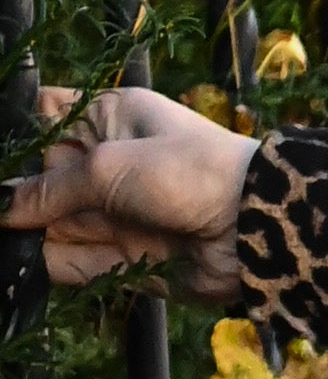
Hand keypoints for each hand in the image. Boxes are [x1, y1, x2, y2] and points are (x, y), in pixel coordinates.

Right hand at [3, 81, 254, 298]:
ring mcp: (113, 211)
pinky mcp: (122, 257)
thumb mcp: (108, 167)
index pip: (44, 114)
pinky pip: (71, 261)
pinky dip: (50, 264)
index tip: (0, 156)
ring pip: (49, 222)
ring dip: (28, 233)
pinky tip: (23, 260)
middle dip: (17, 195)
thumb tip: (2, 206)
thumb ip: (49, 189)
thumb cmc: (186, 173)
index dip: (16, 133)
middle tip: (2, 210)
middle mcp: (106, 162)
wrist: (253, 230)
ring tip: (12, 235)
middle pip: (39, 176)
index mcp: (108, 118)